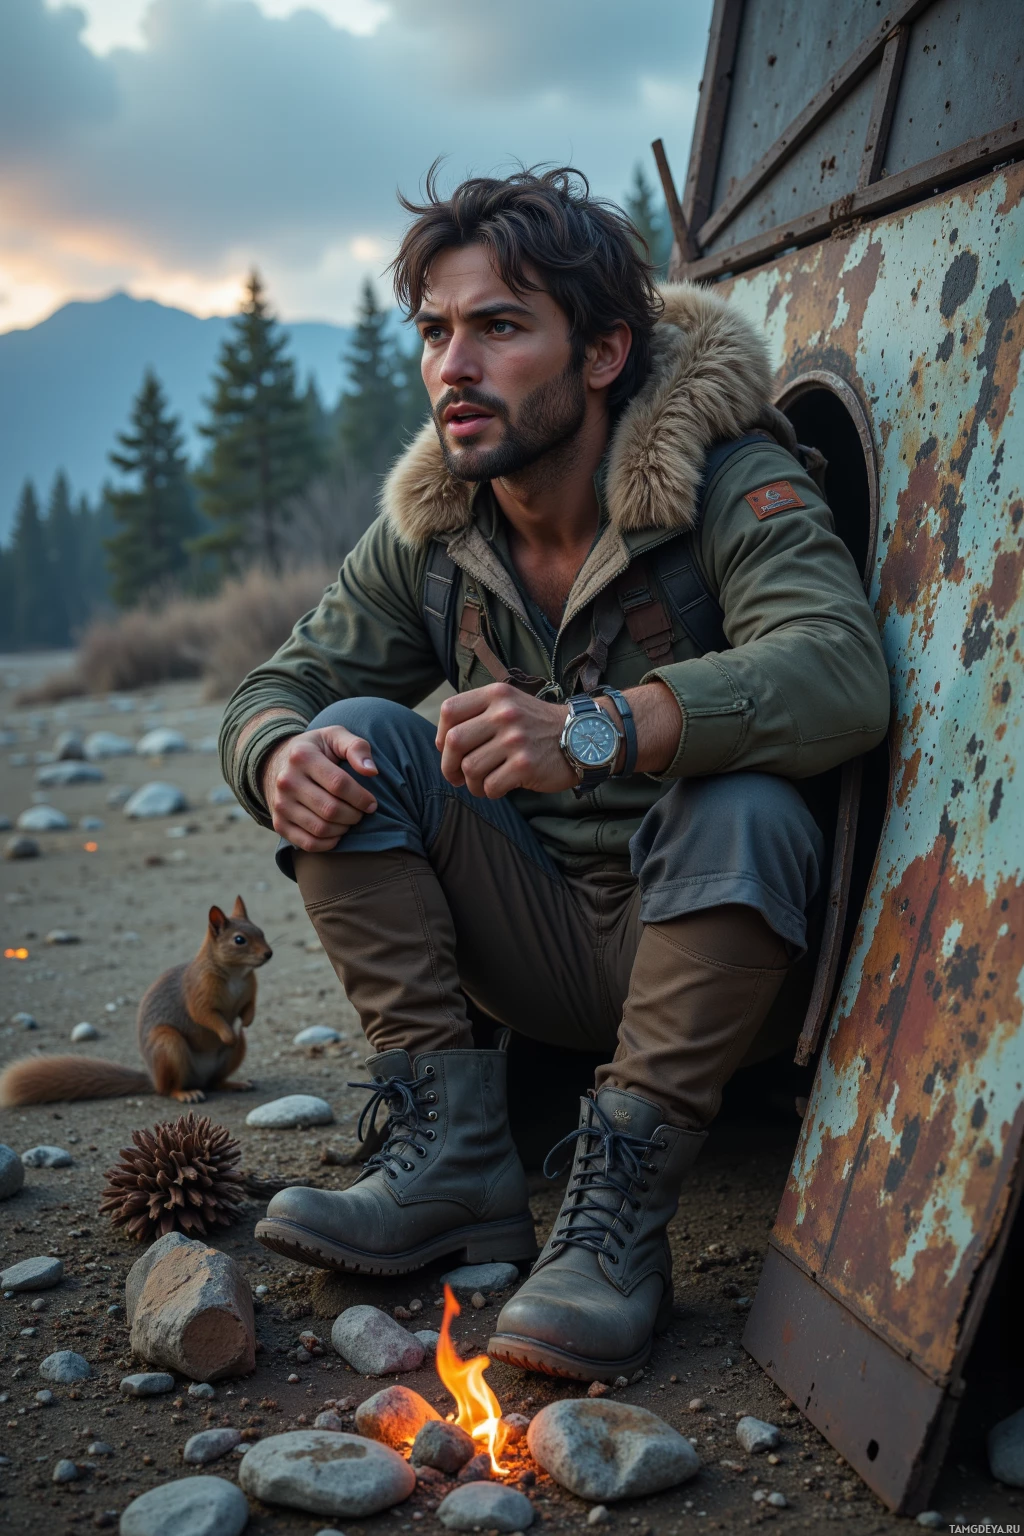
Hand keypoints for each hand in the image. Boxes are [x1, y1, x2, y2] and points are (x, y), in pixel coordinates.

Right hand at [262, 725, 378, 850]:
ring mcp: (280, 804)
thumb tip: (372, 771)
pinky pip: (308, 844)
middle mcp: (286, 781)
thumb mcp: (335, 737)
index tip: (372, 803)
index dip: (361, 797)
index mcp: (302, 756)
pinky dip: (329, 843)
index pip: (339, 784)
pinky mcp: (279, 823)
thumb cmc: (317, 750)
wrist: (277, 761)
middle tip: (362, 813)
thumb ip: (357, 747)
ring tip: (350, 820)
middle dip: (354, 815)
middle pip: (330, 809)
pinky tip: (338, 832)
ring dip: (343, 829)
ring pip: (320, 829)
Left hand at [436, 684, 576, 797]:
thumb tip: (444, 744)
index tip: (448, 750)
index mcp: (496, 695)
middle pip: (453, 742)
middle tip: (455, 776)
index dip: (441, 735)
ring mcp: (515, 739)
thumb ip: (479, 715)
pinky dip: (489, 792)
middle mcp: (504, 713)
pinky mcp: (526, 764)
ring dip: (471, 783)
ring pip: (470, 768)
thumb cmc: (537, 725)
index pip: (449, 710)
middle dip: (448, 765)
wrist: (582, 736)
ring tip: (481, 784)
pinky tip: (498, 788)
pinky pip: (490, 785)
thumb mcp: (510, 704)